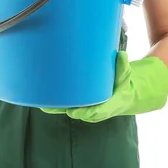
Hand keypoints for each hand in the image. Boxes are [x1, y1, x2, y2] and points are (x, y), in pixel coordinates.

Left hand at [40, 51, 167, 122]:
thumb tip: (121, 55)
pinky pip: (65, 103)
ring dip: (55, 105)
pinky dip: (54, 102)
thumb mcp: (128, 76)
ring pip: (67, 109)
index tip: (72, 110)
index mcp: (106, 105)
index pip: (92, 111)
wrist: (125, 93)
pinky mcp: (79, 101)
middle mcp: (93, 108)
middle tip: (48, 100)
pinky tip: (42, 96)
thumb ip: (124, 67)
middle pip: (75, 111)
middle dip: (61, 107)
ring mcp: (85, 106)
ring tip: (40, 98)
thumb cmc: (124, 84)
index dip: (82, 111)